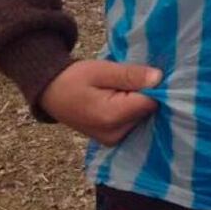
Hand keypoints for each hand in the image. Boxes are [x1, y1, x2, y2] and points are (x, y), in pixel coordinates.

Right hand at [39, 60, 162, 145]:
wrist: (52, 93)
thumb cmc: (76, 79)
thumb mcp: (103, 70)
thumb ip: (130, 75)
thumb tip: (158, 78)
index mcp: (112, 117)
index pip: (150, 102)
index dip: (152, 86)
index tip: (146, 73)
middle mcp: (116, 134)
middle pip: (148, 111)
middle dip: (145, 93)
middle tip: (130, 78)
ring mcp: (114, 139)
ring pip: (143, 117)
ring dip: (139, 101)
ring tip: (124, 87)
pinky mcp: (114, 139)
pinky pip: (135, 122)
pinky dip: (133, 109)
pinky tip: (124, 98)